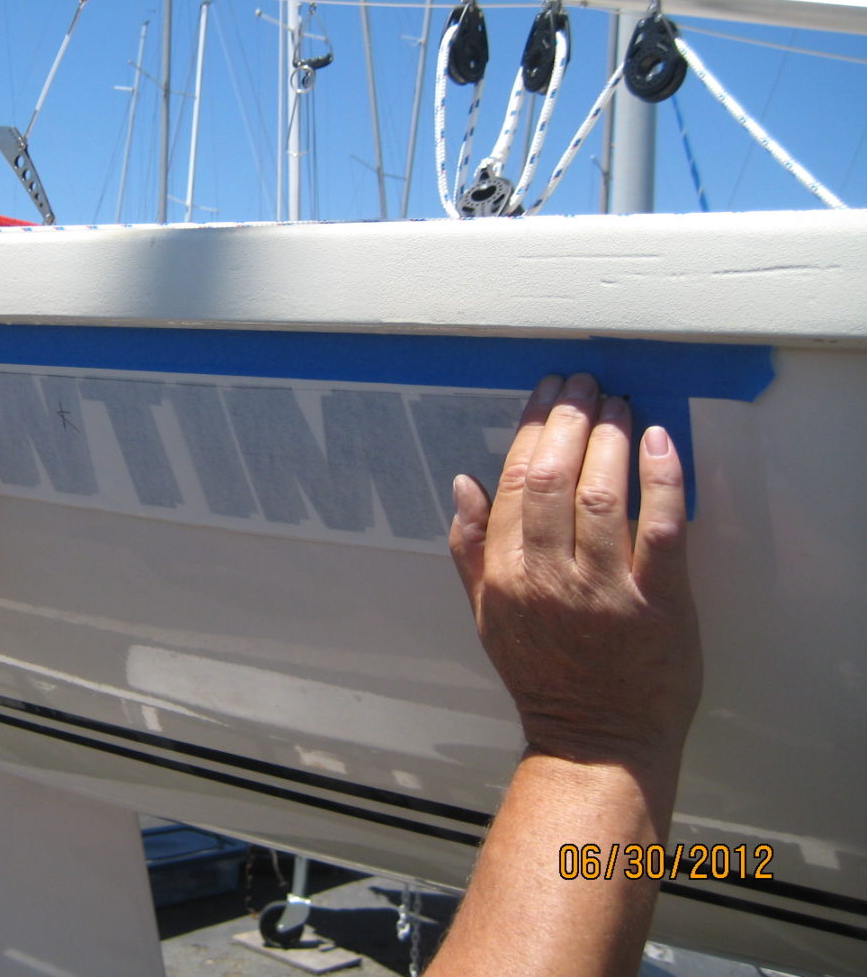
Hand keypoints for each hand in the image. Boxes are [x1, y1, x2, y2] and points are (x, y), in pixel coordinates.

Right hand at [448, 373, 700, 766]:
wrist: (597, 741)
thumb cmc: (541, 676)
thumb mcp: (487, 615)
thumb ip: (469, 549)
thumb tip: (463, 485)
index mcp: (505, 575)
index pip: (513, 482)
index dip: (530, 429)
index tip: (546, 394)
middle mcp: (549, 576)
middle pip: (554, 477)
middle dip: (569, 418)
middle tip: (584, 383)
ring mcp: (605, 590)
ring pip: (603, 494)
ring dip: (611, 438)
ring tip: (619, 403)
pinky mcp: (660, 603)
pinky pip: (661, 530)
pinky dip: (661, 481)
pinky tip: (659, 442)